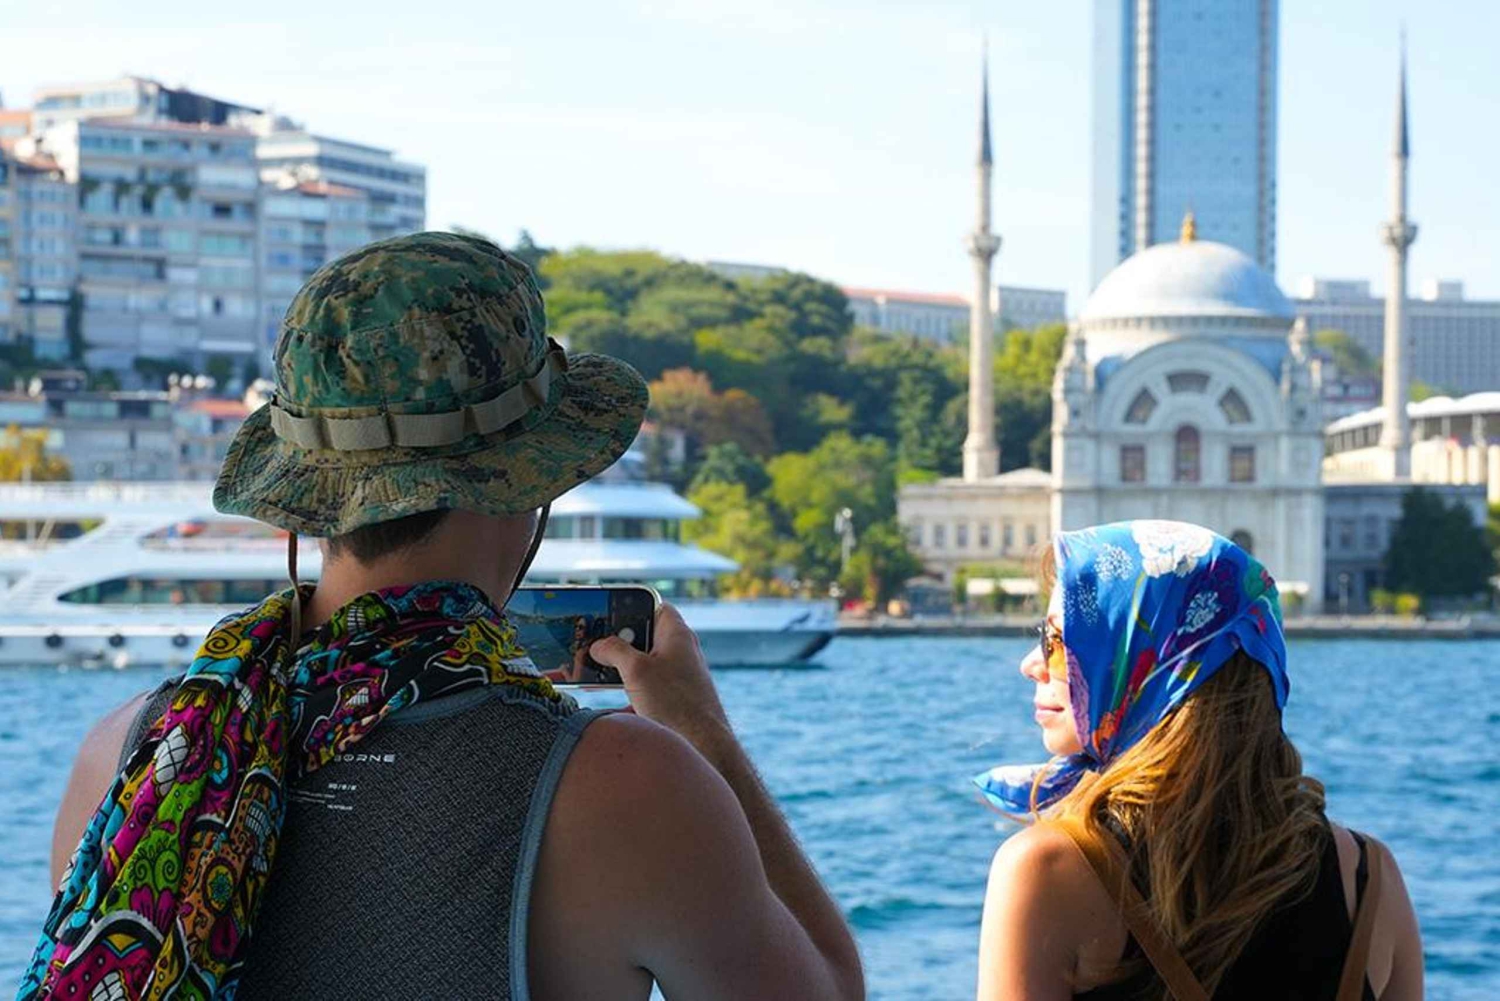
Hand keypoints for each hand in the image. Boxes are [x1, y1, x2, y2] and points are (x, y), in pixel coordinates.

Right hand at [590, 603, 732, 758]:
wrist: (704, 747)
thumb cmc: (676, 703)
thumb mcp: (637, 670)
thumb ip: (614, 651)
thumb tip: (598, 645)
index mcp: (676, 634)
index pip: (656, 606)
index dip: (633, 606)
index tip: (609, 612)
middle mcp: (681, 652)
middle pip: (645, 637)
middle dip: (618, 643)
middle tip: (594, 648)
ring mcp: (678, 677)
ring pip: (643, 665)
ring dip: (620, 671)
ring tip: (594, 676)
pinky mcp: (675, 699)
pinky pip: (647, 689)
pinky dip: (630, 693)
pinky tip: (614, 708)